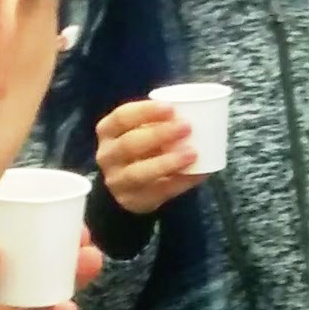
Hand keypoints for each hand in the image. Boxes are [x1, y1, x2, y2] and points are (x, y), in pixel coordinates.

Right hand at [97, 98, 206, 215]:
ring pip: (138, 173)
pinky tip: (197, 174)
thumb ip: (160, 122)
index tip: (171, 108)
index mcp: (107, 131)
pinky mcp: (131, 200)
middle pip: (129, 144)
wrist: (130, 186)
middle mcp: (106, 156)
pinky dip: (179, 183)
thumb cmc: (143, 147)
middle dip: (159, 134)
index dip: (145, 111)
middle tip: (187, 127)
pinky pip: (156, 193)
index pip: (121, 117)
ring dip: (166, 162)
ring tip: (192, 153)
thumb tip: (202, 111)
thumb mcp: (142, 130)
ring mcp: (116, 181)